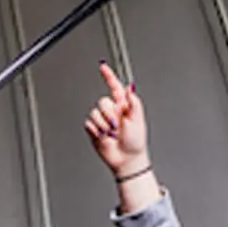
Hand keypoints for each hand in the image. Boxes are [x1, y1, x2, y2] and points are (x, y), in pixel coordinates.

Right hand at [84, 62, 148, 177]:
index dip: (108, 76)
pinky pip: (89, 123)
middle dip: (109, 114)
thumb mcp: (138, 120)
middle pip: (102, 101)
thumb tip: (130, 87)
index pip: (114, 87)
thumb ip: (134, 102)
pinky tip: (104, 137)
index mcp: (123, 106)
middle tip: (117, 126)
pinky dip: (96, 131)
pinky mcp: (94, 129)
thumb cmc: (136, 142)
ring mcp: (103, 120)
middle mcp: (112, 111)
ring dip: (104, 125)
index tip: (102, 66)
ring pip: (95, 113)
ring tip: (112, 134)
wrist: (126, 159)